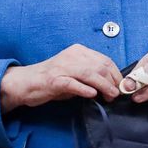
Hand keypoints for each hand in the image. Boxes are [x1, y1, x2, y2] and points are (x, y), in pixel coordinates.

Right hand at [0, 44, 122, 112]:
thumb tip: (111, 85)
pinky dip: (85, 89)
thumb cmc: (52, 79)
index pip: (105, 60)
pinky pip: (73, 84)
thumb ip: (90, 75)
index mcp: (78, 51)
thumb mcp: (74, 72)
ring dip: (104, 86)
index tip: (121, 86)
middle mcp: (71, 55)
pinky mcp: (54, 80)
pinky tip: (92, 95)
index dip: (116, 74)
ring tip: (110, 96)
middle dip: (112, 82)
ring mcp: (62, 67)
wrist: (26, 82)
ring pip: (90, 74)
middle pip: (100, 66)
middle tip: (116, 94)